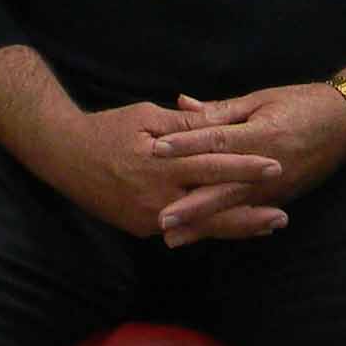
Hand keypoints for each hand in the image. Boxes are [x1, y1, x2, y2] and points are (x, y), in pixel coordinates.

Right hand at [44, 102, 285, 244]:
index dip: (245, 167)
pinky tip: (230, 227)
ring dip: (234, 227)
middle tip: (283, 217)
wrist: (62, 155)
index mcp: (161, 164)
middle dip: (250, 214)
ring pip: (200, 226)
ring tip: (265, 227)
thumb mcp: (145, 116)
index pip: (212, 166)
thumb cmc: (106, 128)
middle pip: (212, 208)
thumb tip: (216, 126)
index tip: (276, 167)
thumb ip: (183, 127)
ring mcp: (148, 217)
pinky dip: (207, 228)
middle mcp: (157, 196)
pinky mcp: (140, 228)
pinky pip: (181, 229)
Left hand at [145, 86, 345, 238]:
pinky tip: (206, 238)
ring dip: (204, 225)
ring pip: (234, 209)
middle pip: (224, 187)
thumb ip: (221, 110)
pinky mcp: (280, 198)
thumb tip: (182, 104)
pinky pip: (250, 216)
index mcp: (261, 133)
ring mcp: (276, 187)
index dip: (186, 146)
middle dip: (191, 205)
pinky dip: (227, 228)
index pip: (217, 141)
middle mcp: (268, 166)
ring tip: (174, 237)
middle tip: (161, 218)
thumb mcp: (261, 99)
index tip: (156, 152)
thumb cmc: (301, 103)